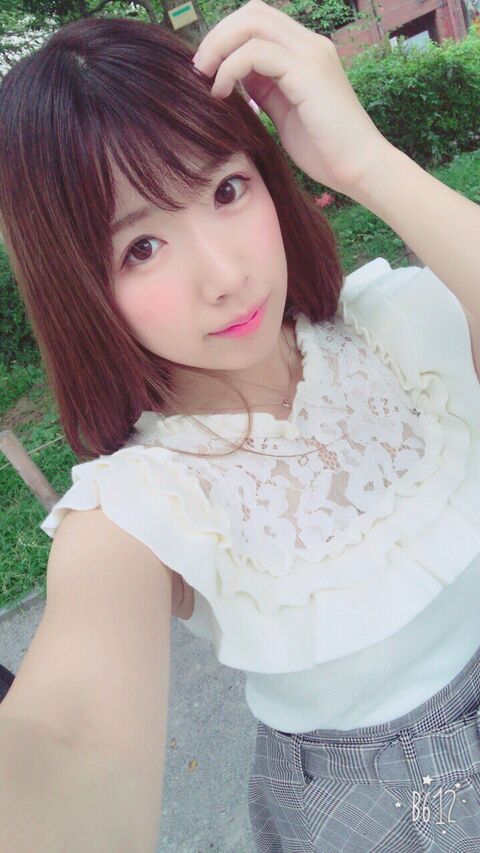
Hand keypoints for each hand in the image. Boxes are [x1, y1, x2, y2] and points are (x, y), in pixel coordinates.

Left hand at [192, 0, 389, 197]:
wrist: (358, 168)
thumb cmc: (324, 150)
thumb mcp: (284, 112)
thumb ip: (264, 89)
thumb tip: (236, 77)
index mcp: (305, 52)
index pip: (259, 21)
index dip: (227, 37)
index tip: (207, 68)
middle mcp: (310, 45)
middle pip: (252, 13)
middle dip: (217, 36)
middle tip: (199, 69)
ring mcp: (310, 55)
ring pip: (252, 24)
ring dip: (219, 48)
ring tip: (206, 78)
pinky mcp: (306, 73)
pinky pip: (256, 54)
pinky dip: (231, 68)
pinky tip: (222, 92)